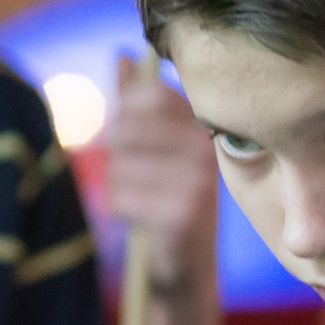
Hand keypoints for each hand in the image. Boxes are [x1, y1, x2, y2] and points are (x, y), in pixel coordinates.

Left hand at [102, 54, 217, 296]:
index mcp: (203, 126)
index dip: (125, 116)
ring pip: (117, 165)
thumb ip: (137, 99)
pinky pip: (120, 196)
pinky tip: (144, 221)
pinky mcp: (183, 214)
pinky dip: (121, 211)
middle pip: (125, 129)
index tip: (138, 143)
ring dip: (118, 187)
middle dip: (117, 156)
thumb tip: (124, 56)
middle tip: (141, 179)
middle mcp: (207, 149)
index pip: (147, 95)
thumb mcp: (155, 145)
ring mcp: (198, 181)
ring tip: (145, 201)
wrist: (184, 268)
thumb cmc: (165, 198)